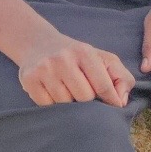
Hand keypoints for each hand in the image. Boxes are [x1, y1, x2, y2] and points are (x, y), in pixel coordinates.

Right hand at [18, 25, 134, 107]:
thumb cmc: (77, 56)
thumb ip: (121, 77)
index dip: (111, 100)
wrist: (39, 44)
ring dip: (69, 103)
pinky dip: (52, 104)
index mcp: (84, 52)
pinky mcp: (29, 79)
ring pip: (65, 104)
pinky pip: (47, 106)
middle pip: (84, 98)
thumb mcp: (102, 59)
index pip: (103, 86)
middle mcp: (63, 59)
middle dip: (87, 100)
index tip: (113, 106)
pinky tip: (52, 91)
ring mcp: (44, 69)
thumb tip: (121, 101)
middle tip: (83, 91)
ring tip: (67, 89)